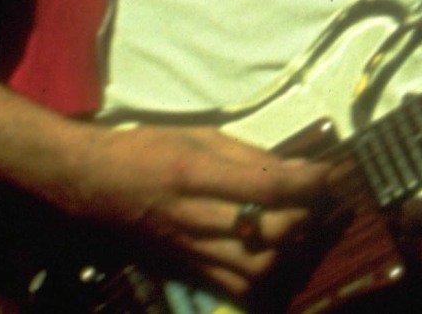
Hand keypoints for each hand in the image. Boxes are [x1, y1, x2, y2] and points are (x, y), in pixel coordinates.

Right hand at [58, 124, 329, 298]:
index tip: (330, 174)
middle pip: (266, 229)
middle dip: (305, 218)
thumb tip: (299, 166)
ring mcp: (189, 248)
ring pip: (254, 266)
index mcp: (196, 172)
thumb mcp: (199, 135)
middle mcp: (194, 215)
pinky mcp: (184, 268)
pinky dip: (263, 278)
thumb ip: (250, 154)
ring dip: (288, 253)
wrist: (91, 183)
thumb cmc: (147, 148)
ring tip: (300, 231)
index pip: (265, 185)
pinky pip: (233, 286)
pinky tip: (276, 259)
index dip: (307, 183)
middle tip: (322, 203)